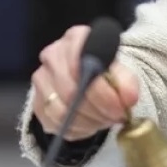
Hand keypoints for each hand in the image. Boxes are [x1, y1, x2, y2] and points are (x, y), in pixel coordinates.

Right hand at [31, 24, 139, 140]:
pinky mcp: (37, 102)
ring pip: (60, 110)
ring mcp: (41, 79)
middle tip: (116, 116)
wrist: (94, 78)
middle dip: (97, 109)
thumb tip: (129, 98)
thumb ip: (126, 82)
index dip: (102, 91)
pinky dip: (76, 128)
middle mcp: (52, 55)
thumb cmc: (106, 70)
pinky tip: (91, 124)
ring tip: (105, 120)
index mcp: (75, 38)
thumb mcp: (122, 71)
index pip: (82, 64)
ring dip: (88, 121)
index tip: (120, 105)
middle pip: (70, 90)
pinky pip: (53, 123)